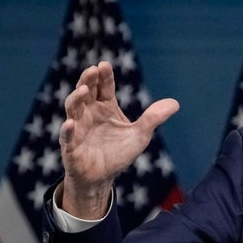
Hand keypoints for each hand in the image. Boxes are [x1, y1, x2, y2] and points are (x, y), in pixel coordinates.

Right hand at [59, 61, 178, 218]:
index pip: (104, 87)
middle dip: (88, 80)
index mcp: (105, 107)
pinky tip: (71, 123)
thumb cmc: (119, 153)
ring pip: (73, 109)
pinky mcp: (71, 146)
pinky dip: (68, 129)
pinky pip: (67, 136)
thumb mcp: (140, 134)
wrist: (103, 177)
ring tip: (84, 90)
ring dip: (76, 99)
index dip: (104, 76)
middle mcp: (89, 113)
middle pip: (86, 92)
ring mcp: (78, 128)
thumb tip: (176, 103)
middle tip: (92, 70)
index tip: (104, 65)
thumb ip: (154, 118)